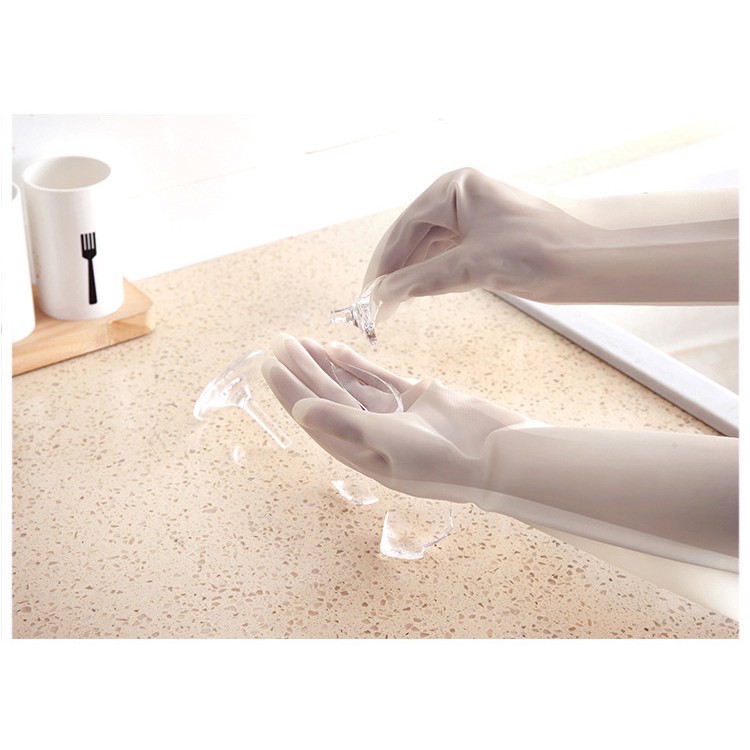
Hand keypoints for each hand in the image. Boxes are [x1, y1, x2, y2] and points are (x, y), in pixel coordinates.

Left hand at [262, 334, 737, 569]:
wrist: (497, 454)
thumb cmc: (446, 461)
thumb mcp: (391, 446)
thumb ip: (346, 425)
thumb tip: (301, 412)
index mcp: (359, 451)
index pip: (315, 416)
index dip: (290, 391)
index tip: (269, 366)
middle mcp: (370, 433)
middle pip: (327, 396)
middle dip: (303, 370)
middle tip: (279, 343)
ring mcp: (393, 414)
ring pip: (348, 384)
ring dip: (324, 363)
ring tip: (298, 341)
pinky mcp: (414, 397)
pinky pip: (376, 378)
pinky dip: (356, 363)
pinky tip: (334, 348)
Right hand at [362, 167, 576, 318]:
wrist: (597, 255)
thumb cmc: (541, 247)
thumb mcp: (476, 264)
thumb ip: (425, 278)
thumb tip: (385, 294)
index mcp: (454, 188)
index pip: (405, 228)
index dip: (383, 263)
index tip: (366, 295)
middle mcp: (460, 198)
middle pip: (413, 238)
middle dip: (393, 271)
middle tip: (372, 307)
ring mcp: (474, 219)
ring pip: (428, 250)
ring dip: (410, 277)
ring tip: (390, 306)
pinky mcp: (487, 240)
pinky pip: (448, 258)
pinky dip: (431, 277)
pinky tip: (417, 294)